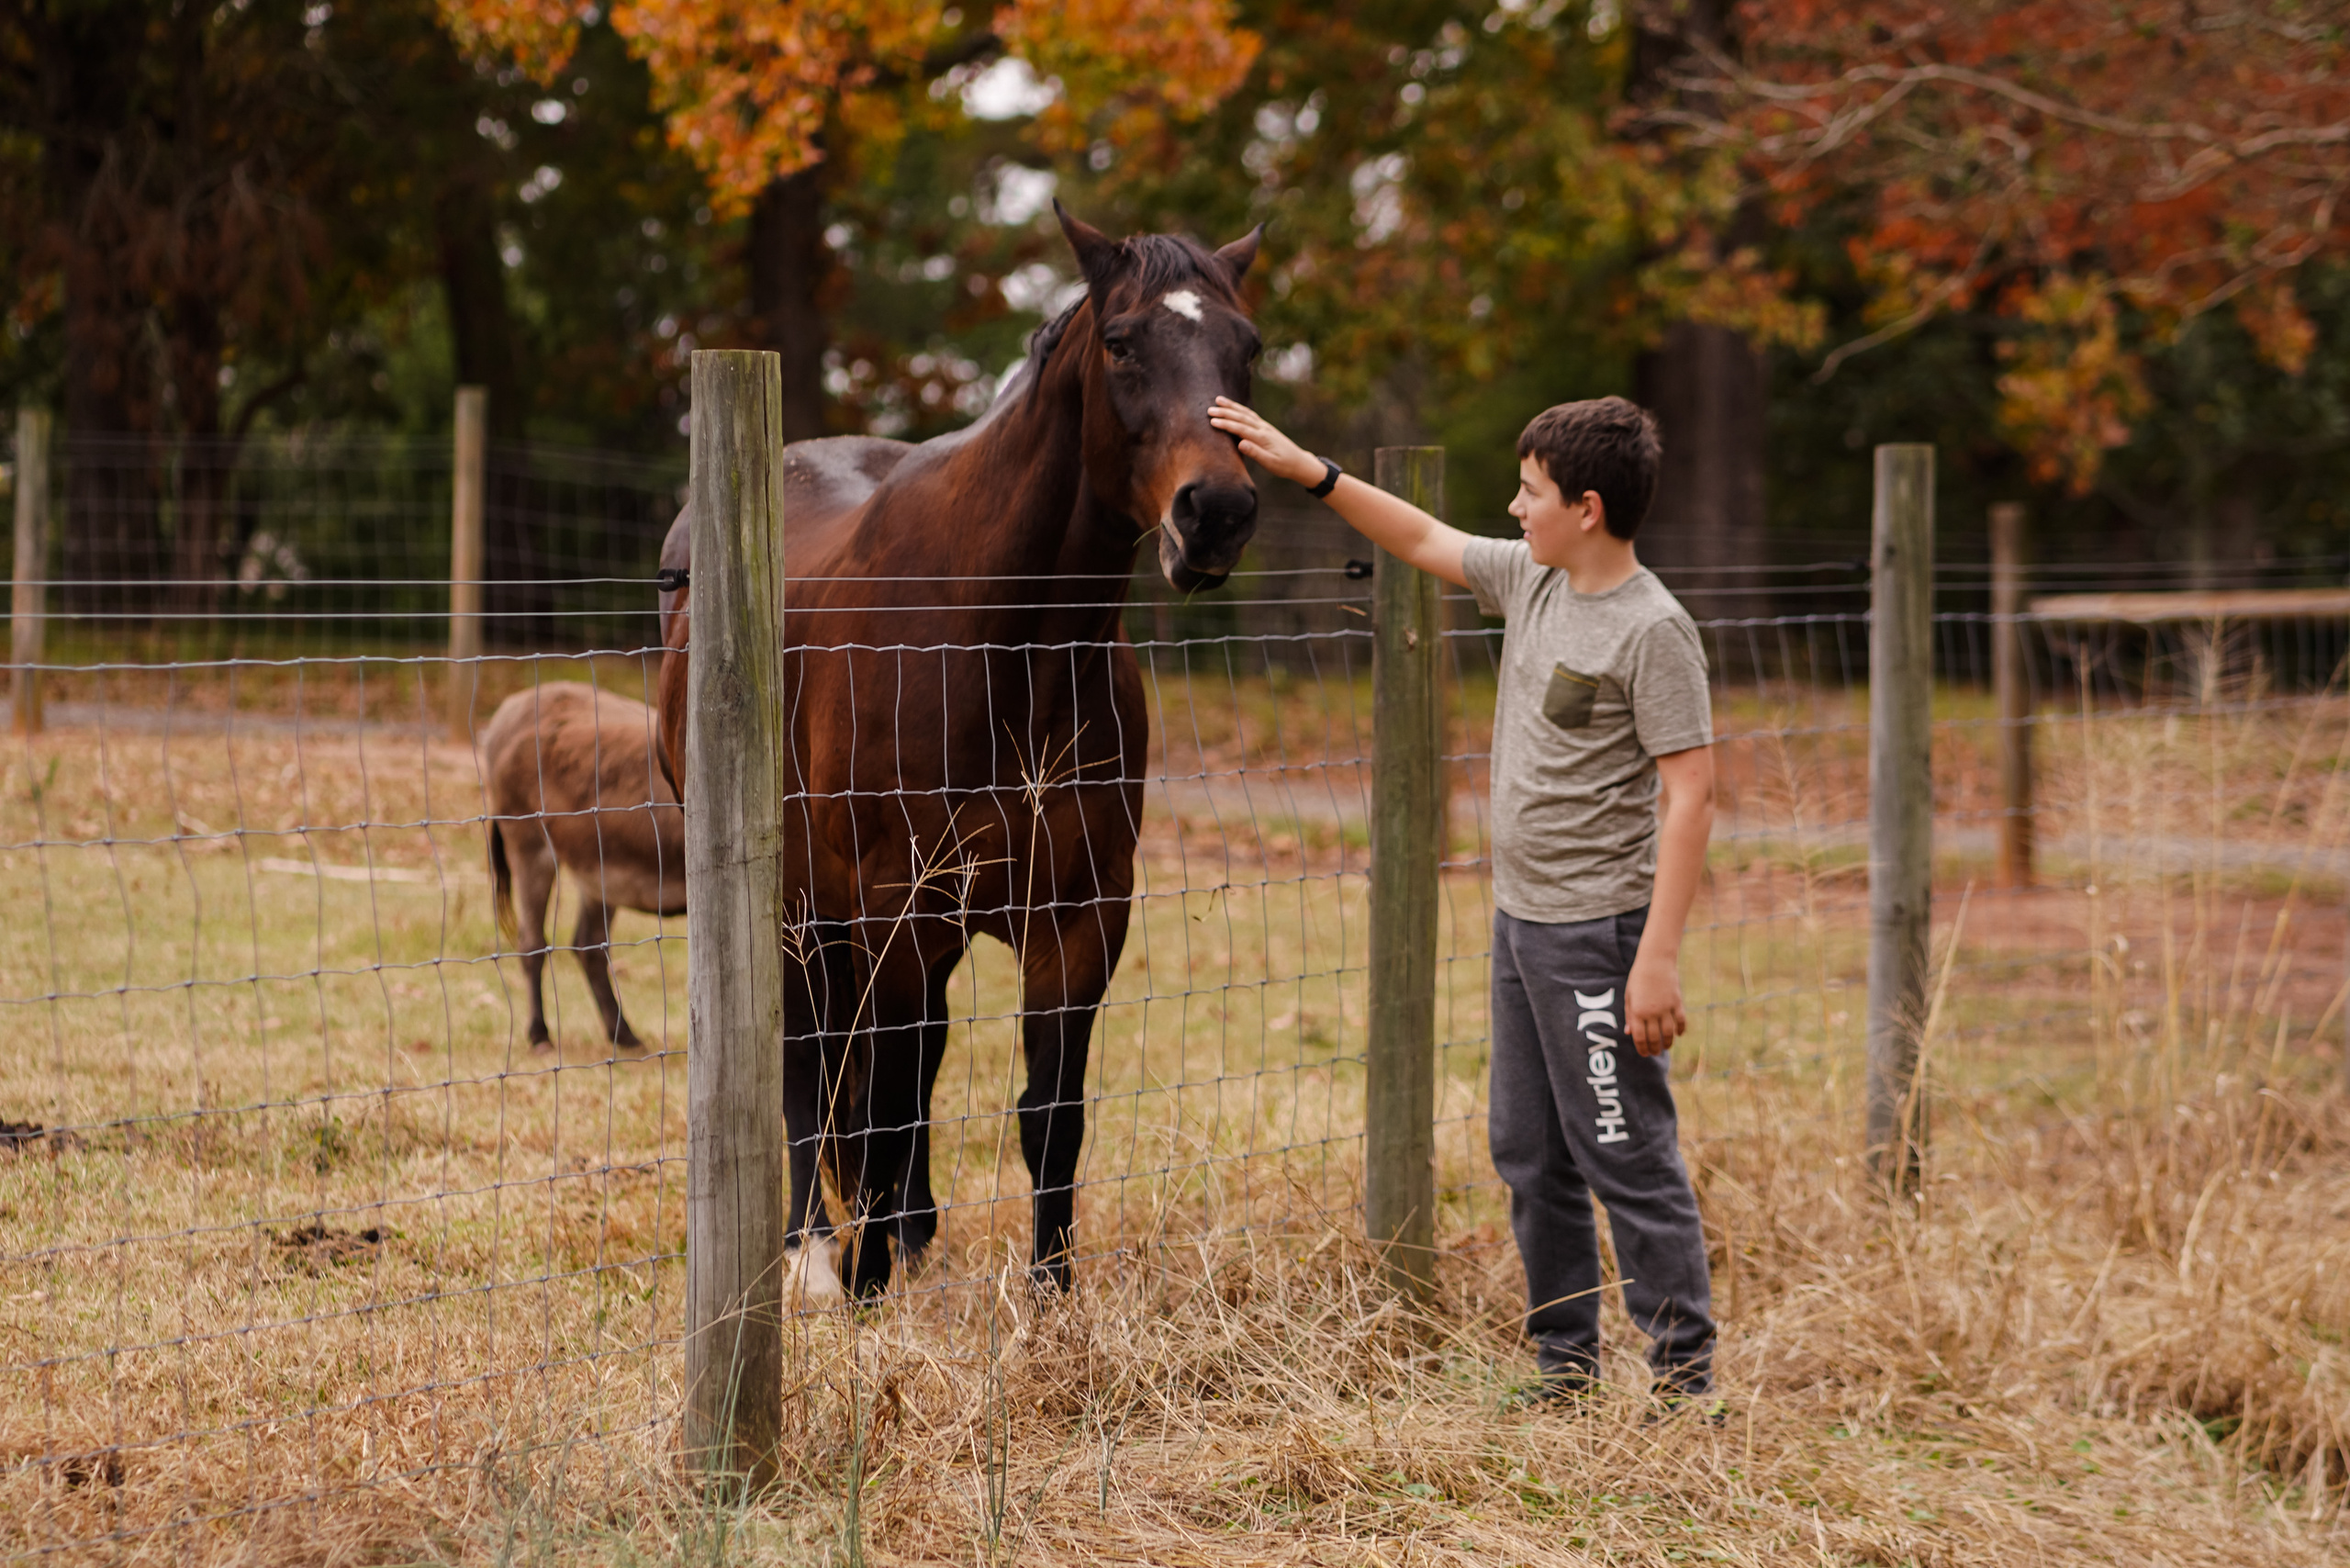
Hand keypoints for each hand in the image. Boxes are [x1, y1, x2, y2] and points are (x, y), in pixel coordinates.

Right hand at [1209, 396, 1324, 488]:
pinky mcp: (1265, 427)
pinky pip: (1250, 415)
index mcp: (1262, 438)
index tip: (1212, 421)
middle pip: (1241, 417)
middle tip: (1209, 410)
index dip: (1226, 424)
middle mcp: (1263, 429)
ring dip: (1231, 406)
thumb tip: (1241, 444)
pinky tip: (1233, 407)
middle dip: (1225, 413)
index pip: (1241, 429)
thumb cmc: (1284, 465)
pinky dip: (1240, 409)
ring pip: (1245, 413)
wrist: (1299, 462)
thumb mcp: (1270, 463)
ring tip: (1218, 400)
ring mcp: (1264, 426)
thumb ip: (1255, 453)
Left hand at [1625, 949, 1687, 1056]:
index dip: (1642, 1048)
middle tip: (1655, 1053)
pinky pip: (1681, 1021)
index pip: (1639, 1037)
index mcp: (1637, 1011)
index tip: (1644, 1054)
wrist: (1655, 961)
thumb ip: (1629, 1016)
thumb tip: (1629, 1033)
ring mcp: (1666, 1008)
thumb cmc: (1638, 979)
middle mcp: (1651, 1012)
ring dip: (1668, 1043)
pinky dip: (1681, 1030)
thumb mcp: (1629, 996)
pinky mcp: (1677, 1003)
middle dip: (1654, 1048)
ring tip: (1666, 1047)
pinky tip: (1678, 1034)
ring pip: (1669, 1033)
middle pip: (1654, 1038)